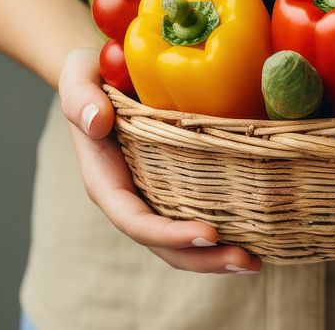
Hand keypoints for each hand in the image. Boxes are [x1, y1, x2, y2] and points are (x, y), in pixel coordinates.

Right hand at [58, 47, 261, 273]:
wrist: (99, 73)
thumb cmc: (89, 75)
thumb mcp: (78, 78)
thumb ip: (80, 98)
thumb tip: (97, 121)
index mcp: (106, 180)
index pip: (135, 219)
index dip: (170, 233)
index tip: (210, 233)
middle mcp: (130, 197)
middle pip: (163, 244)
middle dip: (204, 258)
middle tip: (249, 260)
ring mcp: (152, 195)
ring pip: (181, 241)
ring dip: (216, 256)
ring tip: (255, 261)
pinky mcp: (173, 185)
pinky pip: (195, 216)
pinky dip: (222, 232)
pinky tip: (255, 236)